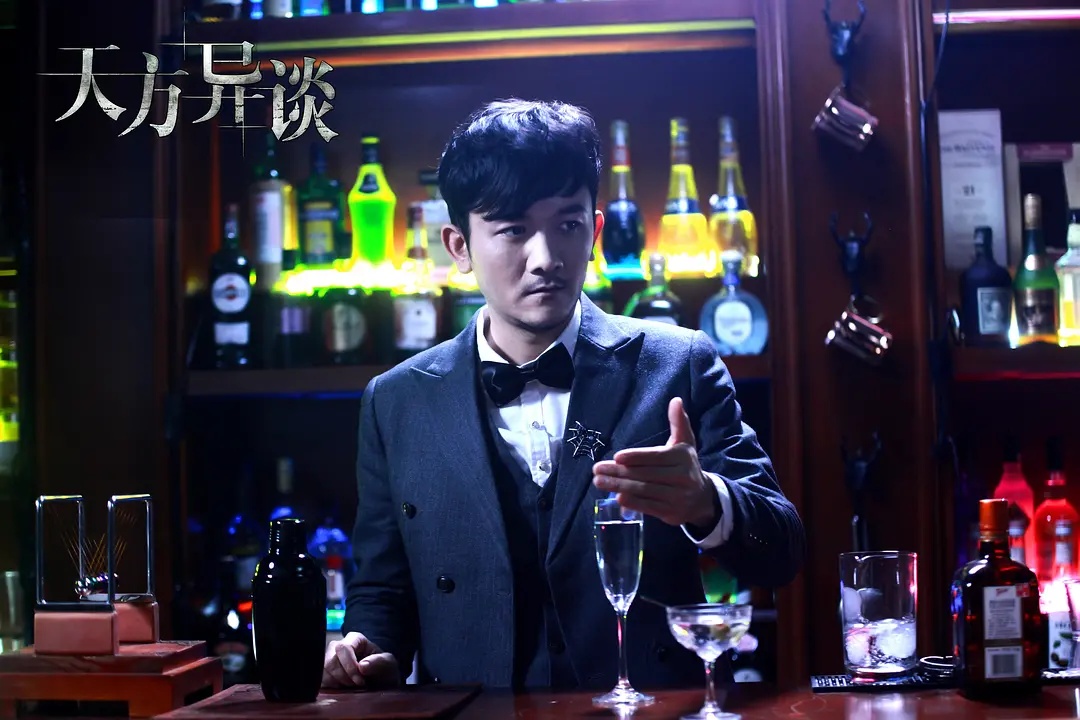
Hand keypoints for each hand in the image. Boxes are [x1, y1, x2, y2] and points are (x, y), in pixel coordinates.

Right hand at [322, 632, 399, 688]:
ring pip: (324, 673)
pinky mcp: (325, 674)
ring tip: (353, 687)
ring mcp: (329, 660)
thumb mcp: (389, 665)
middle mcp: (338, 647)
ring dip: (339, 684)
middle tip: (358, 685)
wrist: (381, 684)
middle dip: (344, 678)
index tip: (361, 681)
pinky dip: (333, 689)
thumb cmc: (384, 670)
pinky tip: (345, 690)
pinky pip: (321, 682)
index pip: (343, 648)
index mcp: (354, 639)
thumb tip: (362, 666)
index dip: (350, 666)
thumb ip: (379, 662)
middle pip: (330, 661)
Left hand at [592, 397, 715, 528]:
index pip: (655, 457)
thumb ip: (678, 422)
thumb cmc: (686, 466)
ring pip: (644, 490)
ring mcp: (677, 497)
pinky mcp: (671, 513)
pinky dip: (632, 503)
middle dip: (618, 472)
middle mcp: (682, 477)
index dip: (636, 457)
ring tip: (599, 481)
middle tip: (597, 469)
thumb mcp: (685, 443)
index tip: (617, 457)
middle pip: (645, 474)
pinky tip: (616, 497)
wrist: (703, 498)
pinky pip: (648, 507)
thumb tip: (676, 400)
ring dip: (619, 487)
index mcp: (682, 457)